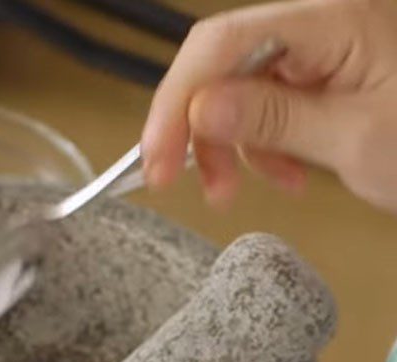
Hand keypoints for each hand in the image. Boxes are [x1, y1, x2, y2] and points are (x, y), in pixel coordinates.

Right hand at [141, 0, 396, 212]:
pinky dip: (262, 149)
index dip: (177, 100)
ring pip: (239, 91)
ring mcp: (320, 51)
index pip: (224, 43)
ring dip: (226, 147)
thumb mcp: (355, 141)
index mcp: (333, 19)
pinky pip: (268, 107)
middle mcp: (320, 24)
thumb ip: (275, 120)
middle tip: (173, 184)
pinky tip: (287, 179)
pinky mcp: (322, 77)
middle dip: (195, 128)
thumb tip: (200, 108)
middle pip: (222, 64)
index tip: (154, 161)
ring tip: (232, 195)